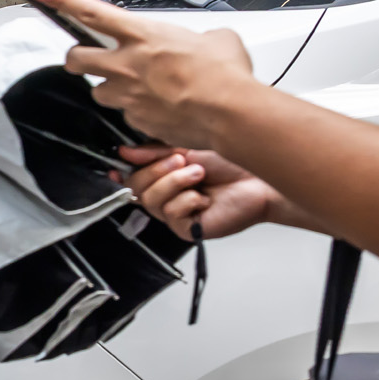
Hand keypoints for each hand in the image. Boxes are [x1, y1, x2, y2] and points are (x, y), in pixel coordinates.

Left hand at [30, 0, 258, 150]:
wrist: (230, 113)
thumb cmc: (224, 75)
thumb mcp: (215, 38)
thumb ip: (196, 36)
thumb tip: (202, 43)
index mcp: (142, 35)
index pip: (90, 12)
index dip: (60, 0)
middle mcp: (127, 64)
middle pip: (77, 59)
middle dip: (76, 58)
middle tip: (85, 58)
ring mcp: (127, 95)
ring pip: (100, 91)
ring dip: (111, 88)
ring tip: (137, 87)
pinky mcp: (134, 120)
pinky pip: (126, 115)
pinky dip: (138, 111)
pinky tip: (159, 108)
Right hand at [114, 144, 280, 240]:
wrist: (260, 182)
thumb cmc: (234, 165)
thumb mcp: (189, 149)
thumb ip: (156, 152)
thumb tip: (126, 152)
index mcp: (165, 177)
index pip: (132, 178)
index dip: (122, 173)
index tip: (118, 166)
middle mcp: (168, 196)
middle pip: (136, 189)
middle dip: (156, 171)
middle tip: (180, 160)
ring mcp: (176, 214)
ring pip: (152, 201)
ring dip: (175, 183)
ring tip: (198, 175)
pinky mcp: (187, 229)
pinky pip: (171, 214)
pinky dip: (188, 201)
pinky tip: (204, 198)